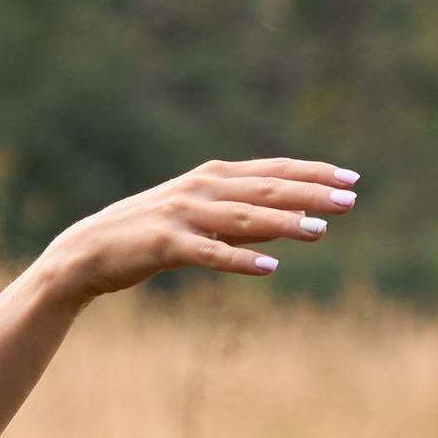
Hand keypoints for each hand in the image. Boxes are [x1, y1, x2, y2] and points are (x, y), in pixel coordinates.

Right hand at [37, 157, 358, 306]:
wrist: (86, 253)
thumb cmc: (146, 238)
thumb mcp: (201, 222)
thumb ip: (245, 220)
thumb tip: (293, 221)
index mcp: (211, 178)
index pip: (273, 170)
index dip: (314, 173)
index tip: (351, 178)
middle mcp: (200, 189)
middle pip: (267, 188)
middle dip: (312, 192)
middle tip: (351, 199)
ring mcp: (182, 214)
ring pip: (243, 216)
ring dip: (284, 221)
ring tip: (321, 230)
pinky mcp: (165, 244)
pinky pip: (209, 253)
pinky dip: (239, 259)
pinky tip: (269, 267)